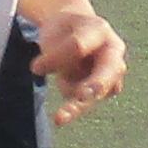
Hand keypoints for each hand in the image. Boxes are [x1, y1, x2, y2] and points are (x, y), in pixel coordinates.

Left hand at [38, 4, 126, 118]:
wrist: (77, 34)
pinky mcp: (106, 91)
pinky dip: (73, 105)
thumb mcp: (54, 32)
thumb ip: (51, 51)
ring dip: (77, 105)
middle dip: (95, 85)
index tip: (35, 68)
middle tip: (82, 96)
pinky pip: (87, 102)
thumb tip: (38, 70)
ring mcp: (112, 73)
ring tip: (59, 117)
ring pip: (96, 94)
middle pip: (106, 71)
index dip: (56, 58)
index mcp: (99, 30)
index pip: (78, 46)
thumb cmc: (65, 31)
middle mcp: (112, 53)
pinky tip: (66, 91)